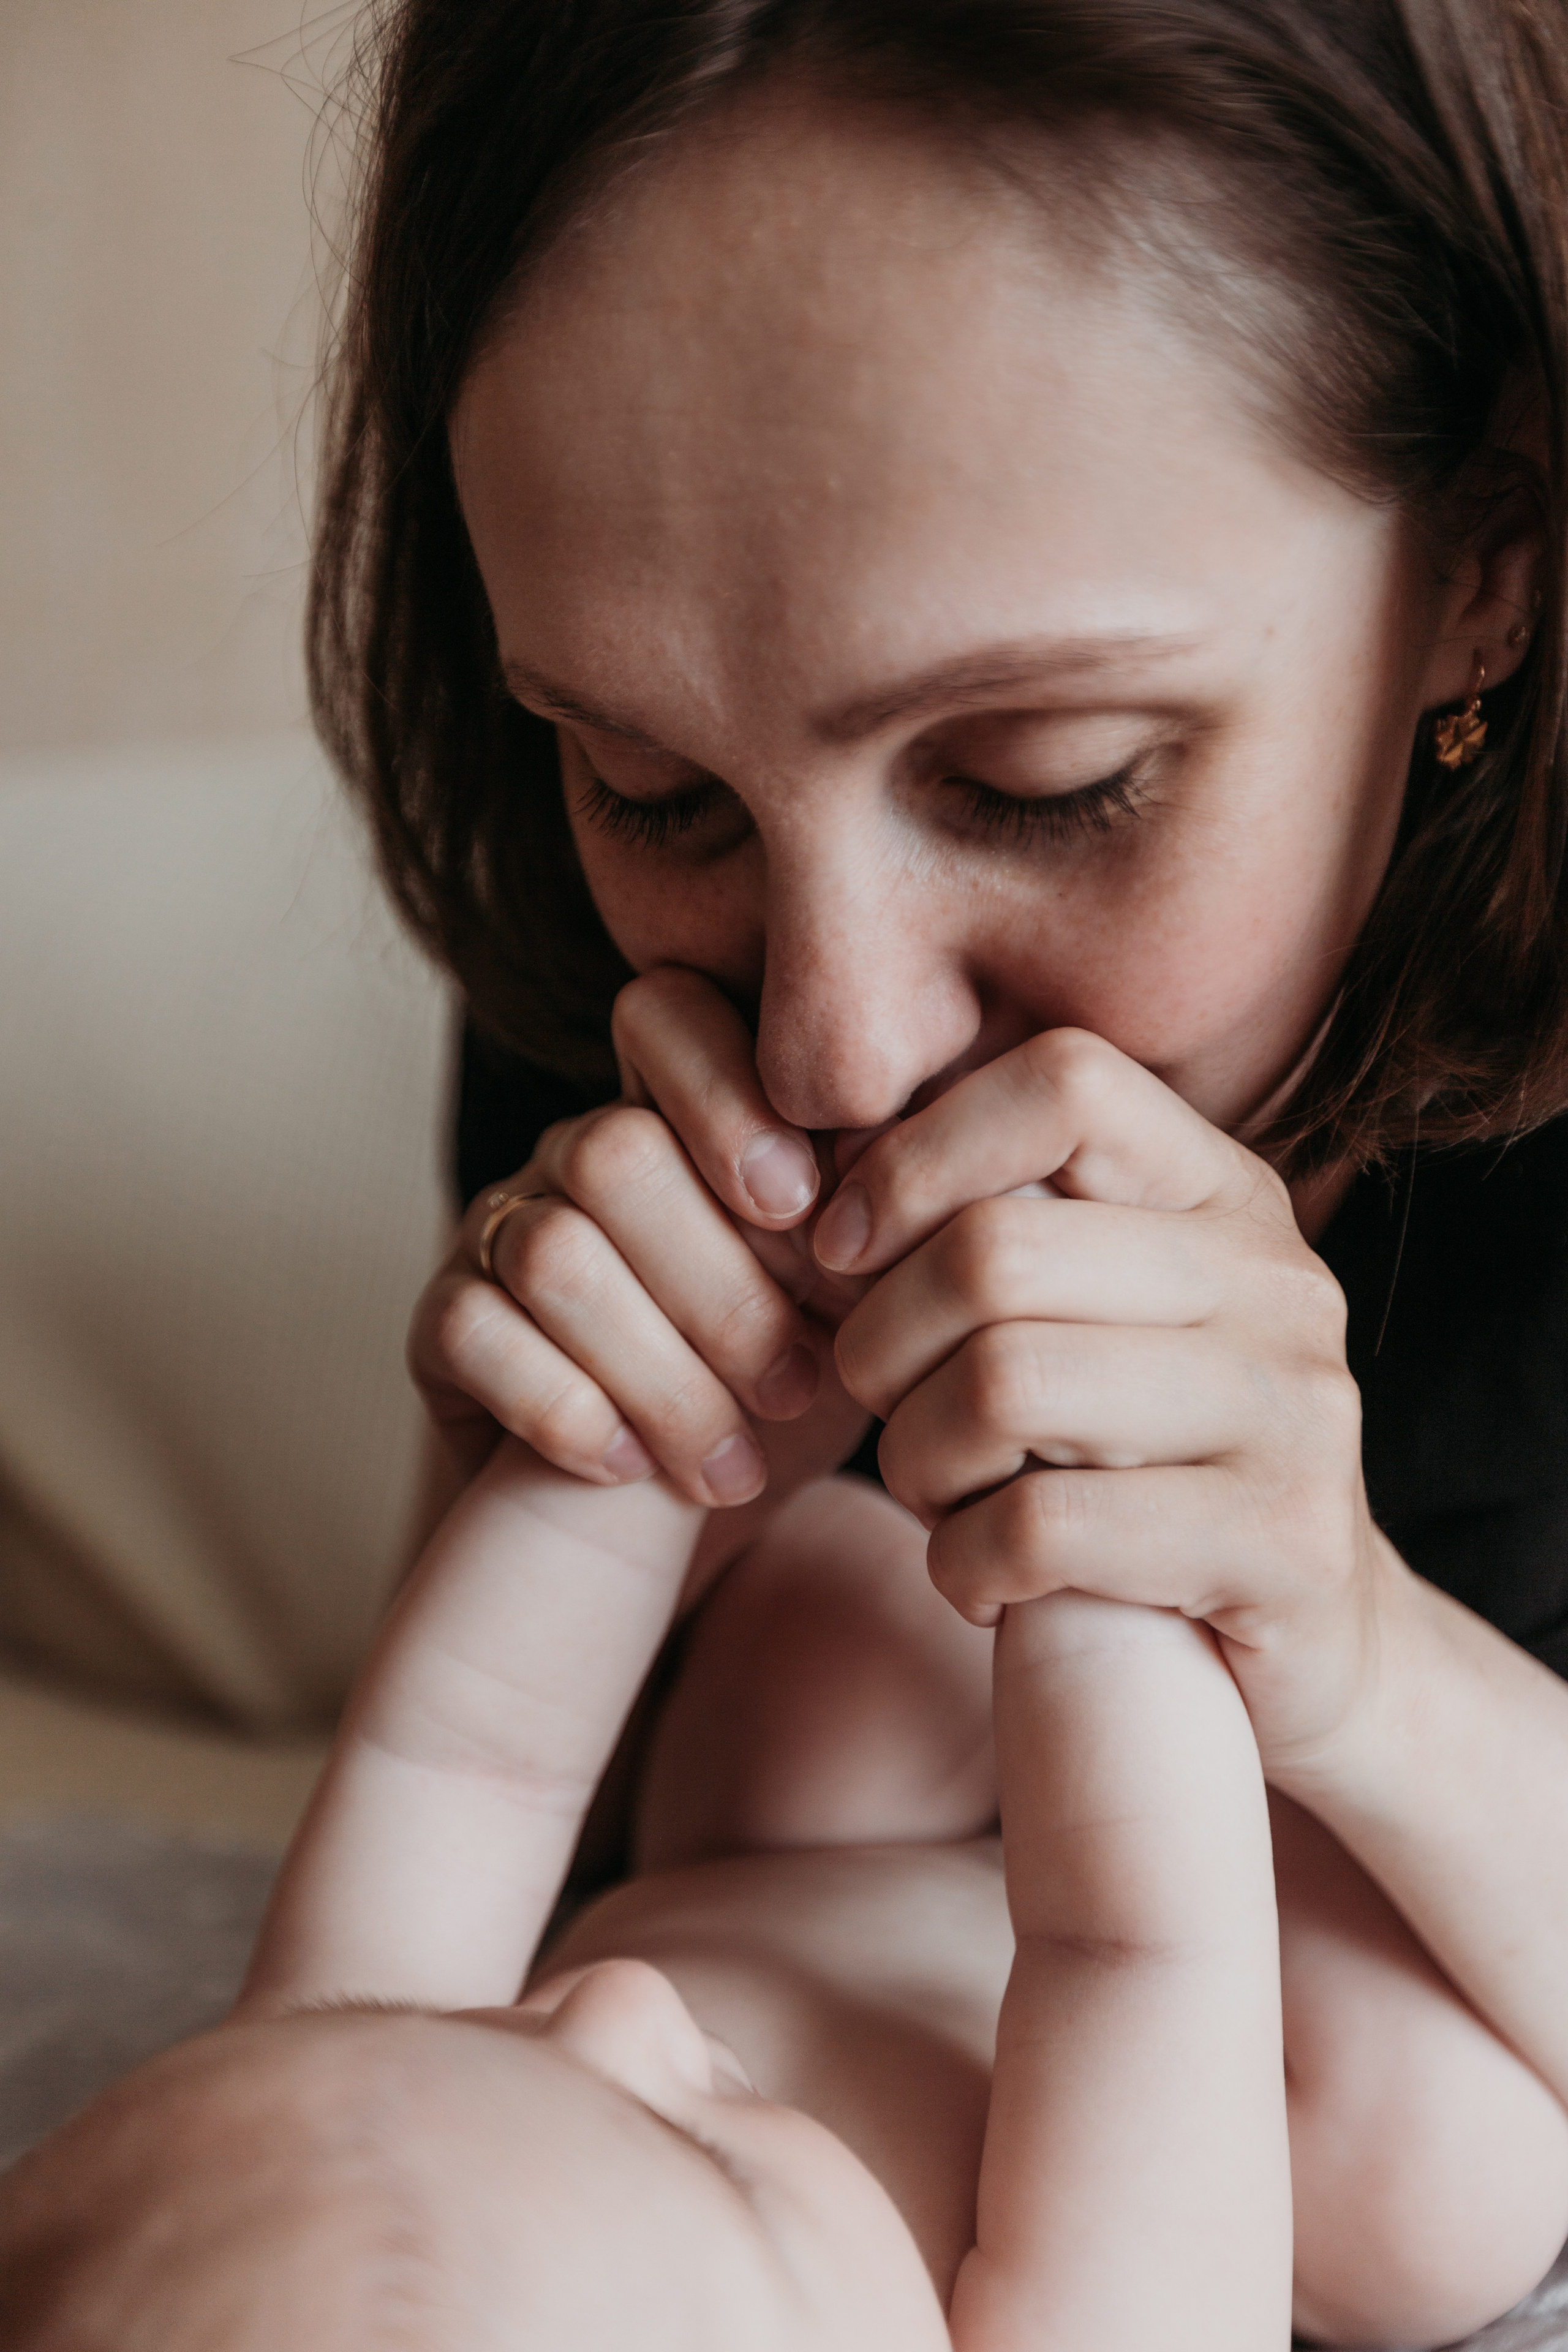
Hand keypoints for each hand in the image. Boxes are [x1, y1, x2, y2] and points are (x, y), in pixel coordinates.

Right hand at [408, 968, 869, 1508]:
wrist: (689, 1509)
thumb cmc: (793, 1386)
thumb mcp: (861, 1301)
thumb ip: (892, 1223)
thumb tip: (956, 1174)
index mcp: (684, 1111)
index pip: (667, 1015)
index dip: (727, 1092)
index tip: (804, 1205)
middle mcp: (579, 1151)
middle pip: (615, 1156)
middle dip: (720, 1287)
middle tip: (797, 1387)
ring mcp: (501, 1229)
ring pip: (554, 1255)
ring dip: (660, 1373)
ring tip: (732, 1461)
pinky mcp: (446, 1321)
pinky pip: (475, 1332)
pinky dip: (566, 1410)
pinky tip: (631, 1469)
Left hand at [820, 1028, 1388, 1776]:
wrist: (1308, 1638)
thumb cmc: (1143, 1460)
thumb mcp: (1093, 1313)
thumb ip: (1003, 1223)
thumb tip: (827, 1147)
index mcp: (1225, 1192)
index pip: (1062, 1084)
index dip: (916, 1157)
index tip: (844, 1251)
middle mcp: (1276, 1280)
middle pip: (995, 1253)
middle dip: (881, 1345)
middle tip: (886, 1408)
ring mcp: (1296, 1411)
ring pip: (1003, 1387)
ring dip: (918, 1462)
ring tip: (938, 1498)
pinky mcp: (1283, 1544)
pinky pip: (1039, 1527)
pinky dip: (962, 1564)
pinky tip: (982, 1581)